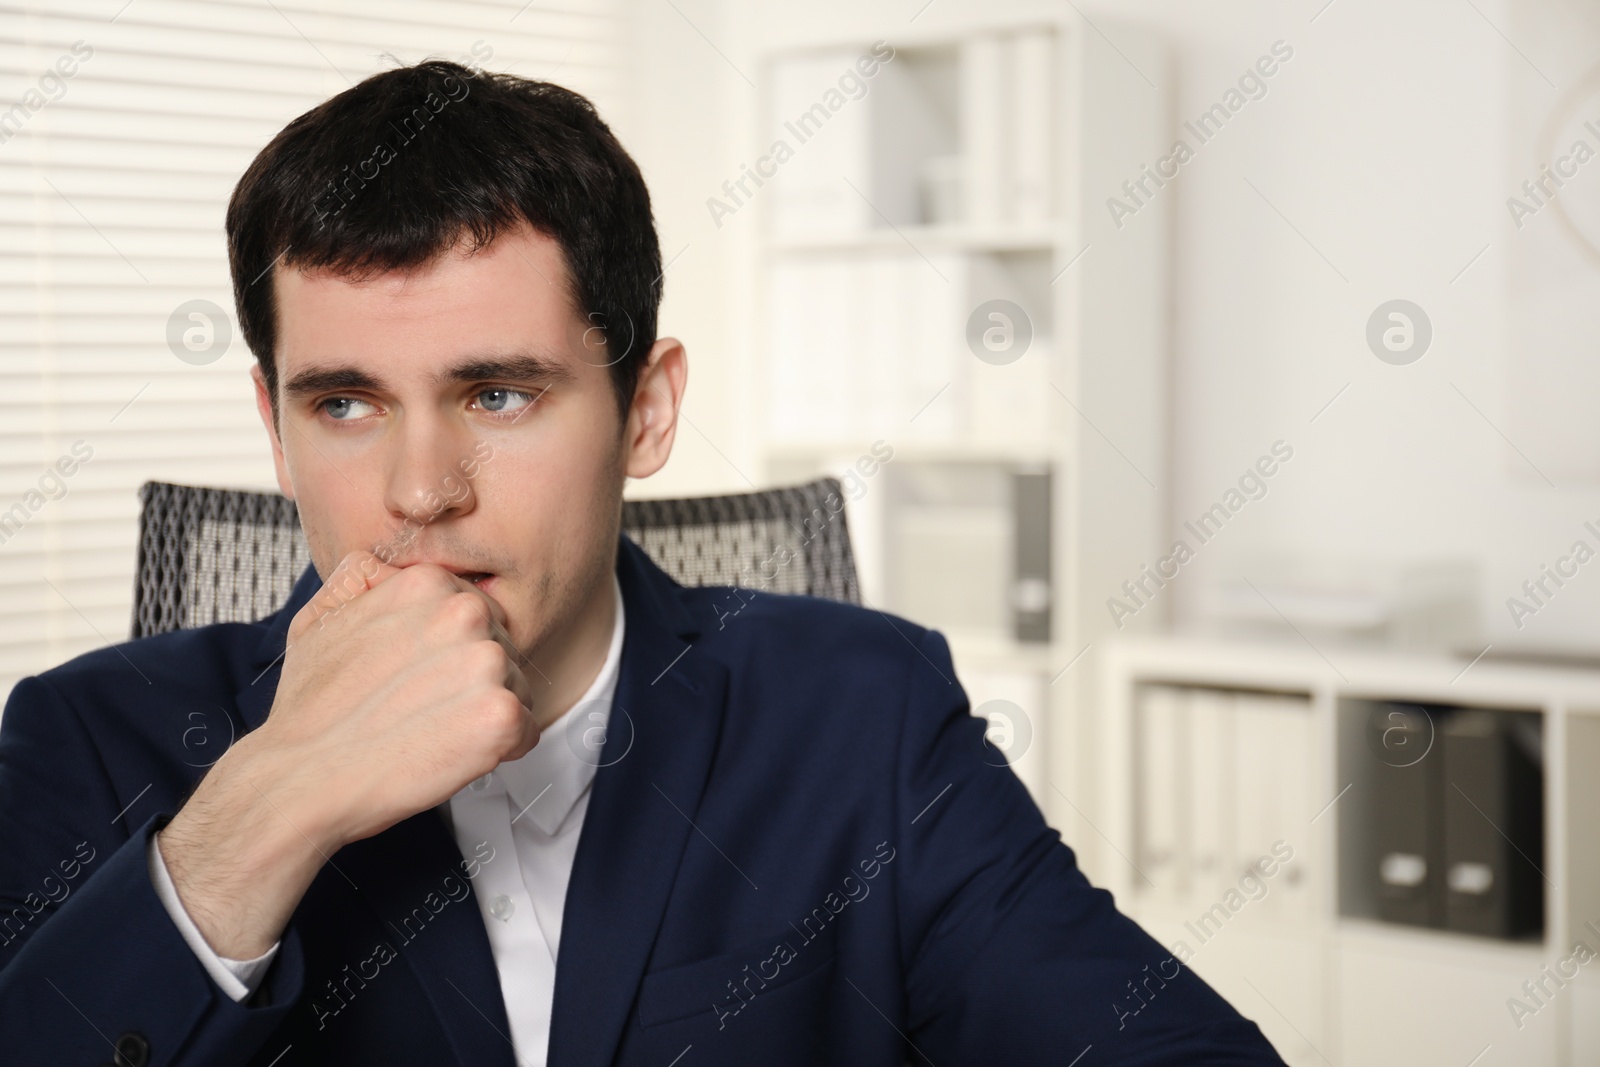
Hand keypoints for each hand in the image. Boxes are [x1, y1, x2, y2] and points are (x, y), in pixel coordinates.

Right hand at [258, 549, 540, 848]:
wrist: (298, 778)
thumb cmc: (311, 710)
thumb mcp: (321, 617)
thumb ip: (364, 580)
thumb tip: (391, 567)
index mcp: (427, 584)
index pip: (477, 614)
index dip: (451, 654)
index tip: (420, 677)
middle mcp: (465, 613)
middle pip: (503, 649)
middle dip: (472, 682)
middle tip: (420, 710)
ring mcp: (487, 663)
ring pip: (517, 689)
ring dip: (485, 715)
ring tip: (429, 731)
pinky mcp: (502, 715)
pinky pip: (527, 732)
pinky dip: (500, 751)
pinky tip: (451, 754)